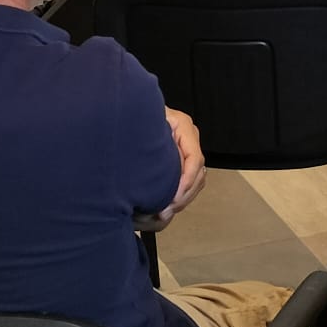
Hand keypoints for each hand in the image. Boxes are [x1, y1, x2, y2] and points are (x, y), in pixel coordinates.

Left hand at [137, 108, 206, 231]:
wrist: (128, 112)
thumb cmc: (133, 115)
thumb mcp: (144, 122)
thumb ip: (152, 136)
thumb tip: (159, 160)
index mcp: (183, 125)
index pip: (195, 158)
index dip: (186, 181)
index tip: (173, 198)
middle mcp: (189, 138)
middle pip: (198, 174)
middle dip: (182, 197)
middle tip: (164, 213)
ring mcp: (187, 150)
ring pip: (196, 183)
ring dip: (180, 201)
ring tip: (161, 215)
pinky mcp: (181, 162)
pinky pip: (188, 184)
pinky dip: (177, 199)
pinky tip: (162, 209)